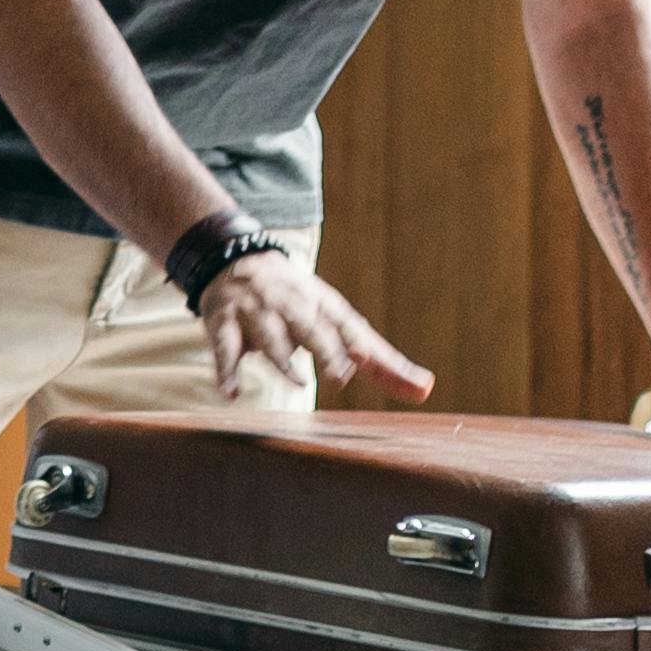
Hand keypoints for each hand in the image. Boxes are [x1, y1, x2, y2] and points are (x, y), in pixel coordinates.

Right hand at [202, 250, 434, 405]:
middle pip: (310, 327)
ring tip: (300, 383)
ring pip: (270, 336)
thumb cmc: (300, 302)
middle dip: (325, 348)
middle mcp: (292, 306)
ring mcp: (256, 312)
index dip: (359, 345)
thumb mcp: (339, 321)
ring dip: (283, 358)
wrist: (235, 257)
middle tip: (341, 375)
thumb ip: (381, 361)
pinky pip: (224, 346)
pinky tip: (231, 393)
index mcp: (323, 306)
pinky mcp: (224, 321)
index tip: (371, 363)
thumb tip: (426, 389)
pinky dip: (227, 369)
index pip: (346, 326)